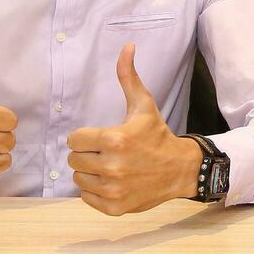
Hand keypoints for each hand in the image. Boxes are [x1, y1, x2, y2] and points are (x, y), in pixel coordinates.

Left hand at [66, 44, 201, 215]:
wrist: (180, 170)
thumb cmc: (157, 136)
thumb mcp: (143, 105)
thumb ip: (128, 77)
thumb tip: (127, 47)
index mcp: (114, 140)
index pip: (74, 140)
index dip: (85, 137)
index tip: (101, 138)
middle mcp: (112, 166)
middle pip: (73, 160)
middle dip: (86, 154)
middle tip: (105, 152)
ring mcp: (112, 189)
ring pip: (78, 179)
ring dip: (90, 173)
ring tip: (109, 167)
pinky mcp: (114, 207)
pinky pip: (86, 198)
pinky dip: (95, 191)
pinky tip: (112, 182)